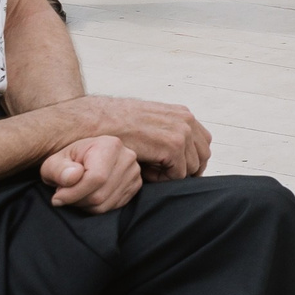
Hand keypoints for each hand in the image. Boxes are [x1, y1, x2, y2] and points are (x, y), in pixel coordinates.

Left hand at [41, 134, 141, 212]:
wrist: (84, 161)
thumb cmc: (67, 163)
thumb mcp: (53, 163)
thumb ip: (58, 170)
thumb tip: (73, 177)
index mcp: (110, 145)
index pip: (96, 178)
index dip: (73, 193)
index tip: (57, 197)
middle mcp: (127, 157)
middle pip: (99, 194)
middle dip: (76, 200)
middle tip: (65, 193)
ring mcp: (134, 172)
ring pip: (105, 204)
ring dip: (84, 205)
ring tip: (76, 193)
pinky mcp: (136, 185)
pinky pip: (112, 207)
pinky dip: (95, 207)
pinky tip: (88, 196)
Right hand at [69, 95, 211, 180]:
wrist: (92, 121)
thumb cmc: (113, 124)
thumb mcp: (148, 122)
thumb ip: (165, 132)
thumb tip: (178, 155)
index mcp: (182, 114)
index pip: (202, 144)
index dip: (189, 161)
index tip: (169, 169)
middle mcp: (186, 120)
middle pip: (202, 156)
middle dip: (185, 170)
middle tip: (160, 175)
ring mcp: (181, 132)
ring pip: (192, 168)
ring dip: (172, 174)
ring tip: (148, 171)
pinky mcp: (171, 146)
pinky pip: (178, 175)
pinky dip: (163, 179)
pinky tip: (144, 172)